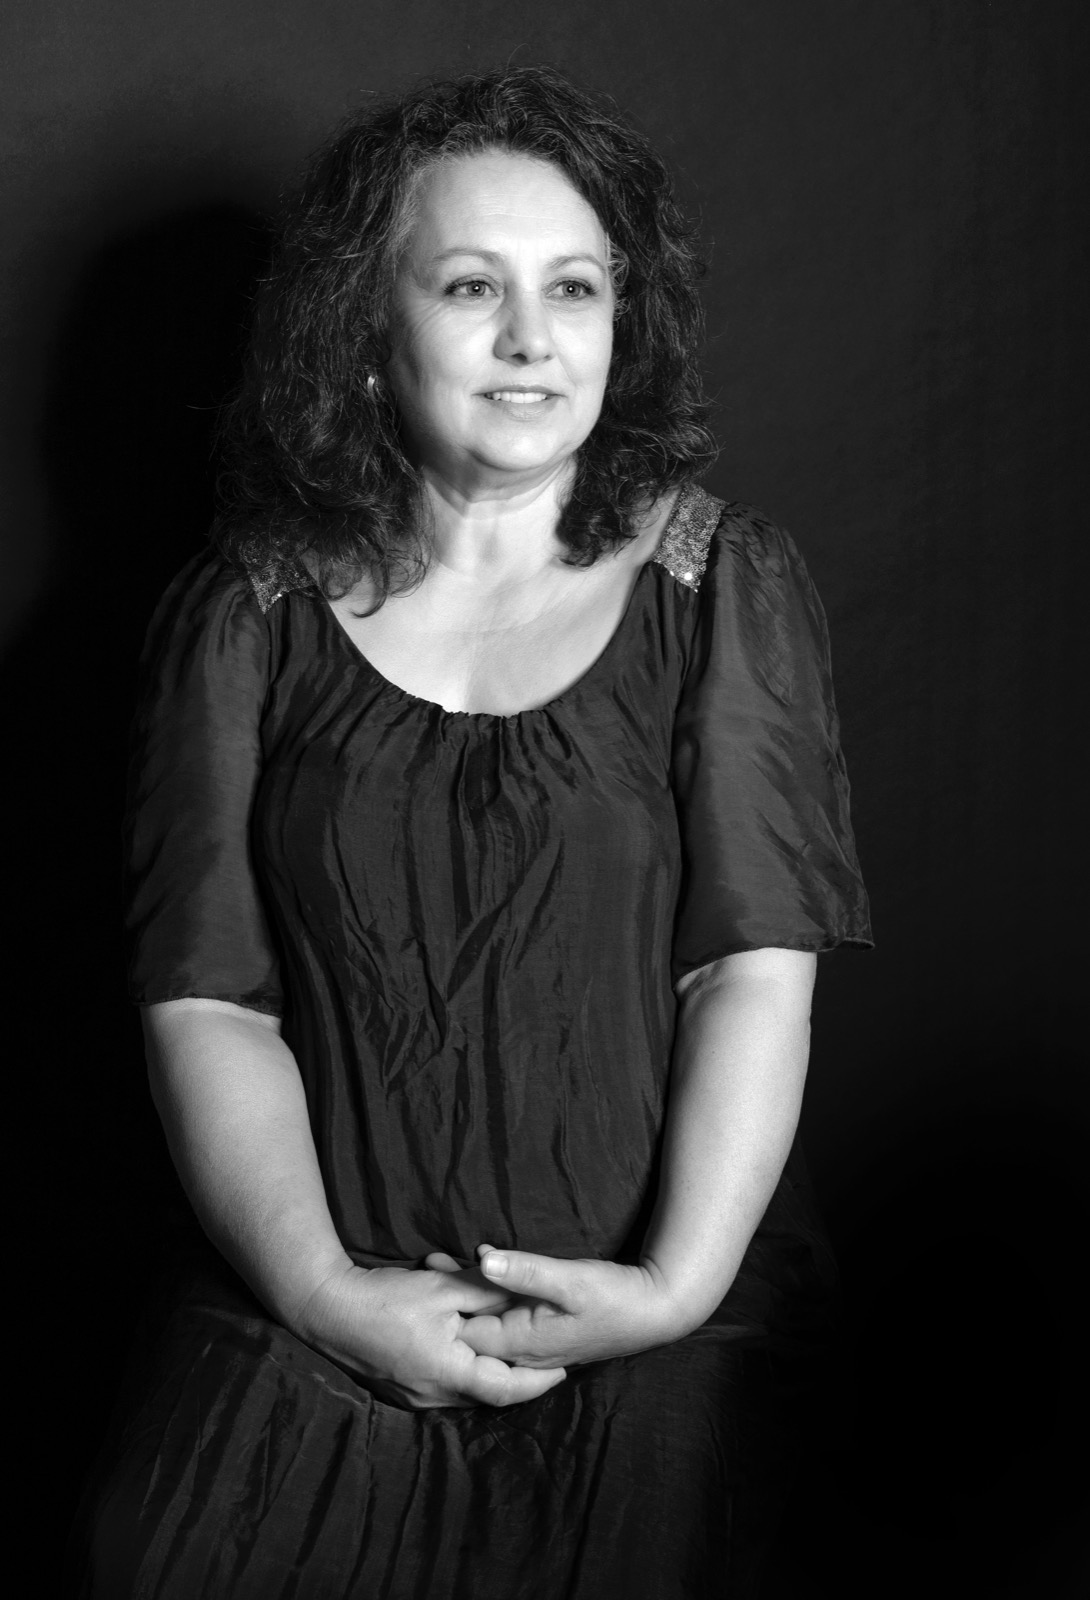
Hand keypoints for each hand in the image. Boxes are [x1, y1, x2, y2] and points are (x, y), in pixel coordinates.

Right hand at [292, 1258, 566, 1409]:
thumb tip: (523, 1295)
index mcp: (448, 1373)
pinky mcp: (400, 1389)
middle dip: (517, 1378)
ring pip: (465, 1391)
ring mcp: (414, 1396)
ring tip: (514, 1355)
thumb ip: (487, 1293)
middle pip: (487, 1393)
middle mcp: (433, 1395)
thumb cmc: (387, 1297)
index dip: (538, 1382)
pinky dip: (464, 1371)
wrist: (327, 1308)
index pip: (506, 1390)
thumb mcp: (443, 1288)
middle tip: (546, 1361)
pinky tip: (470, 1352)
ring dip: (489, 1374)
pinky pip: (444, 1387)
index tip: (564, 1371)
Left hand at [425, 1246, 691, 1369]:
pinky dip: (486, 1299)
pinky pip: (502, 1321)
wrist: (653, 1312)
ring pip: (486, 1324)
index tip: (424, 1268)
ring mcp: (532, 1347)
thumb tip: (483, 1259)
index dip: (442, 1302)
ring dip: (466, 1296)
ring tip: (441, 1264)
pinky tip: (480, 1277)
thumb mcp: (569, 1279)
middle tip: (426, 1261)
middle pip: (470, 1329)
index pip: (464, 1332)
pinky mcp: (542, 1336)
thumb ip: (526, 1271)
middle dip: (448, 1297)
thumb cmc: (613, 1296)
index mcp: (520, 1342)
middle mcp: (520, 1352)